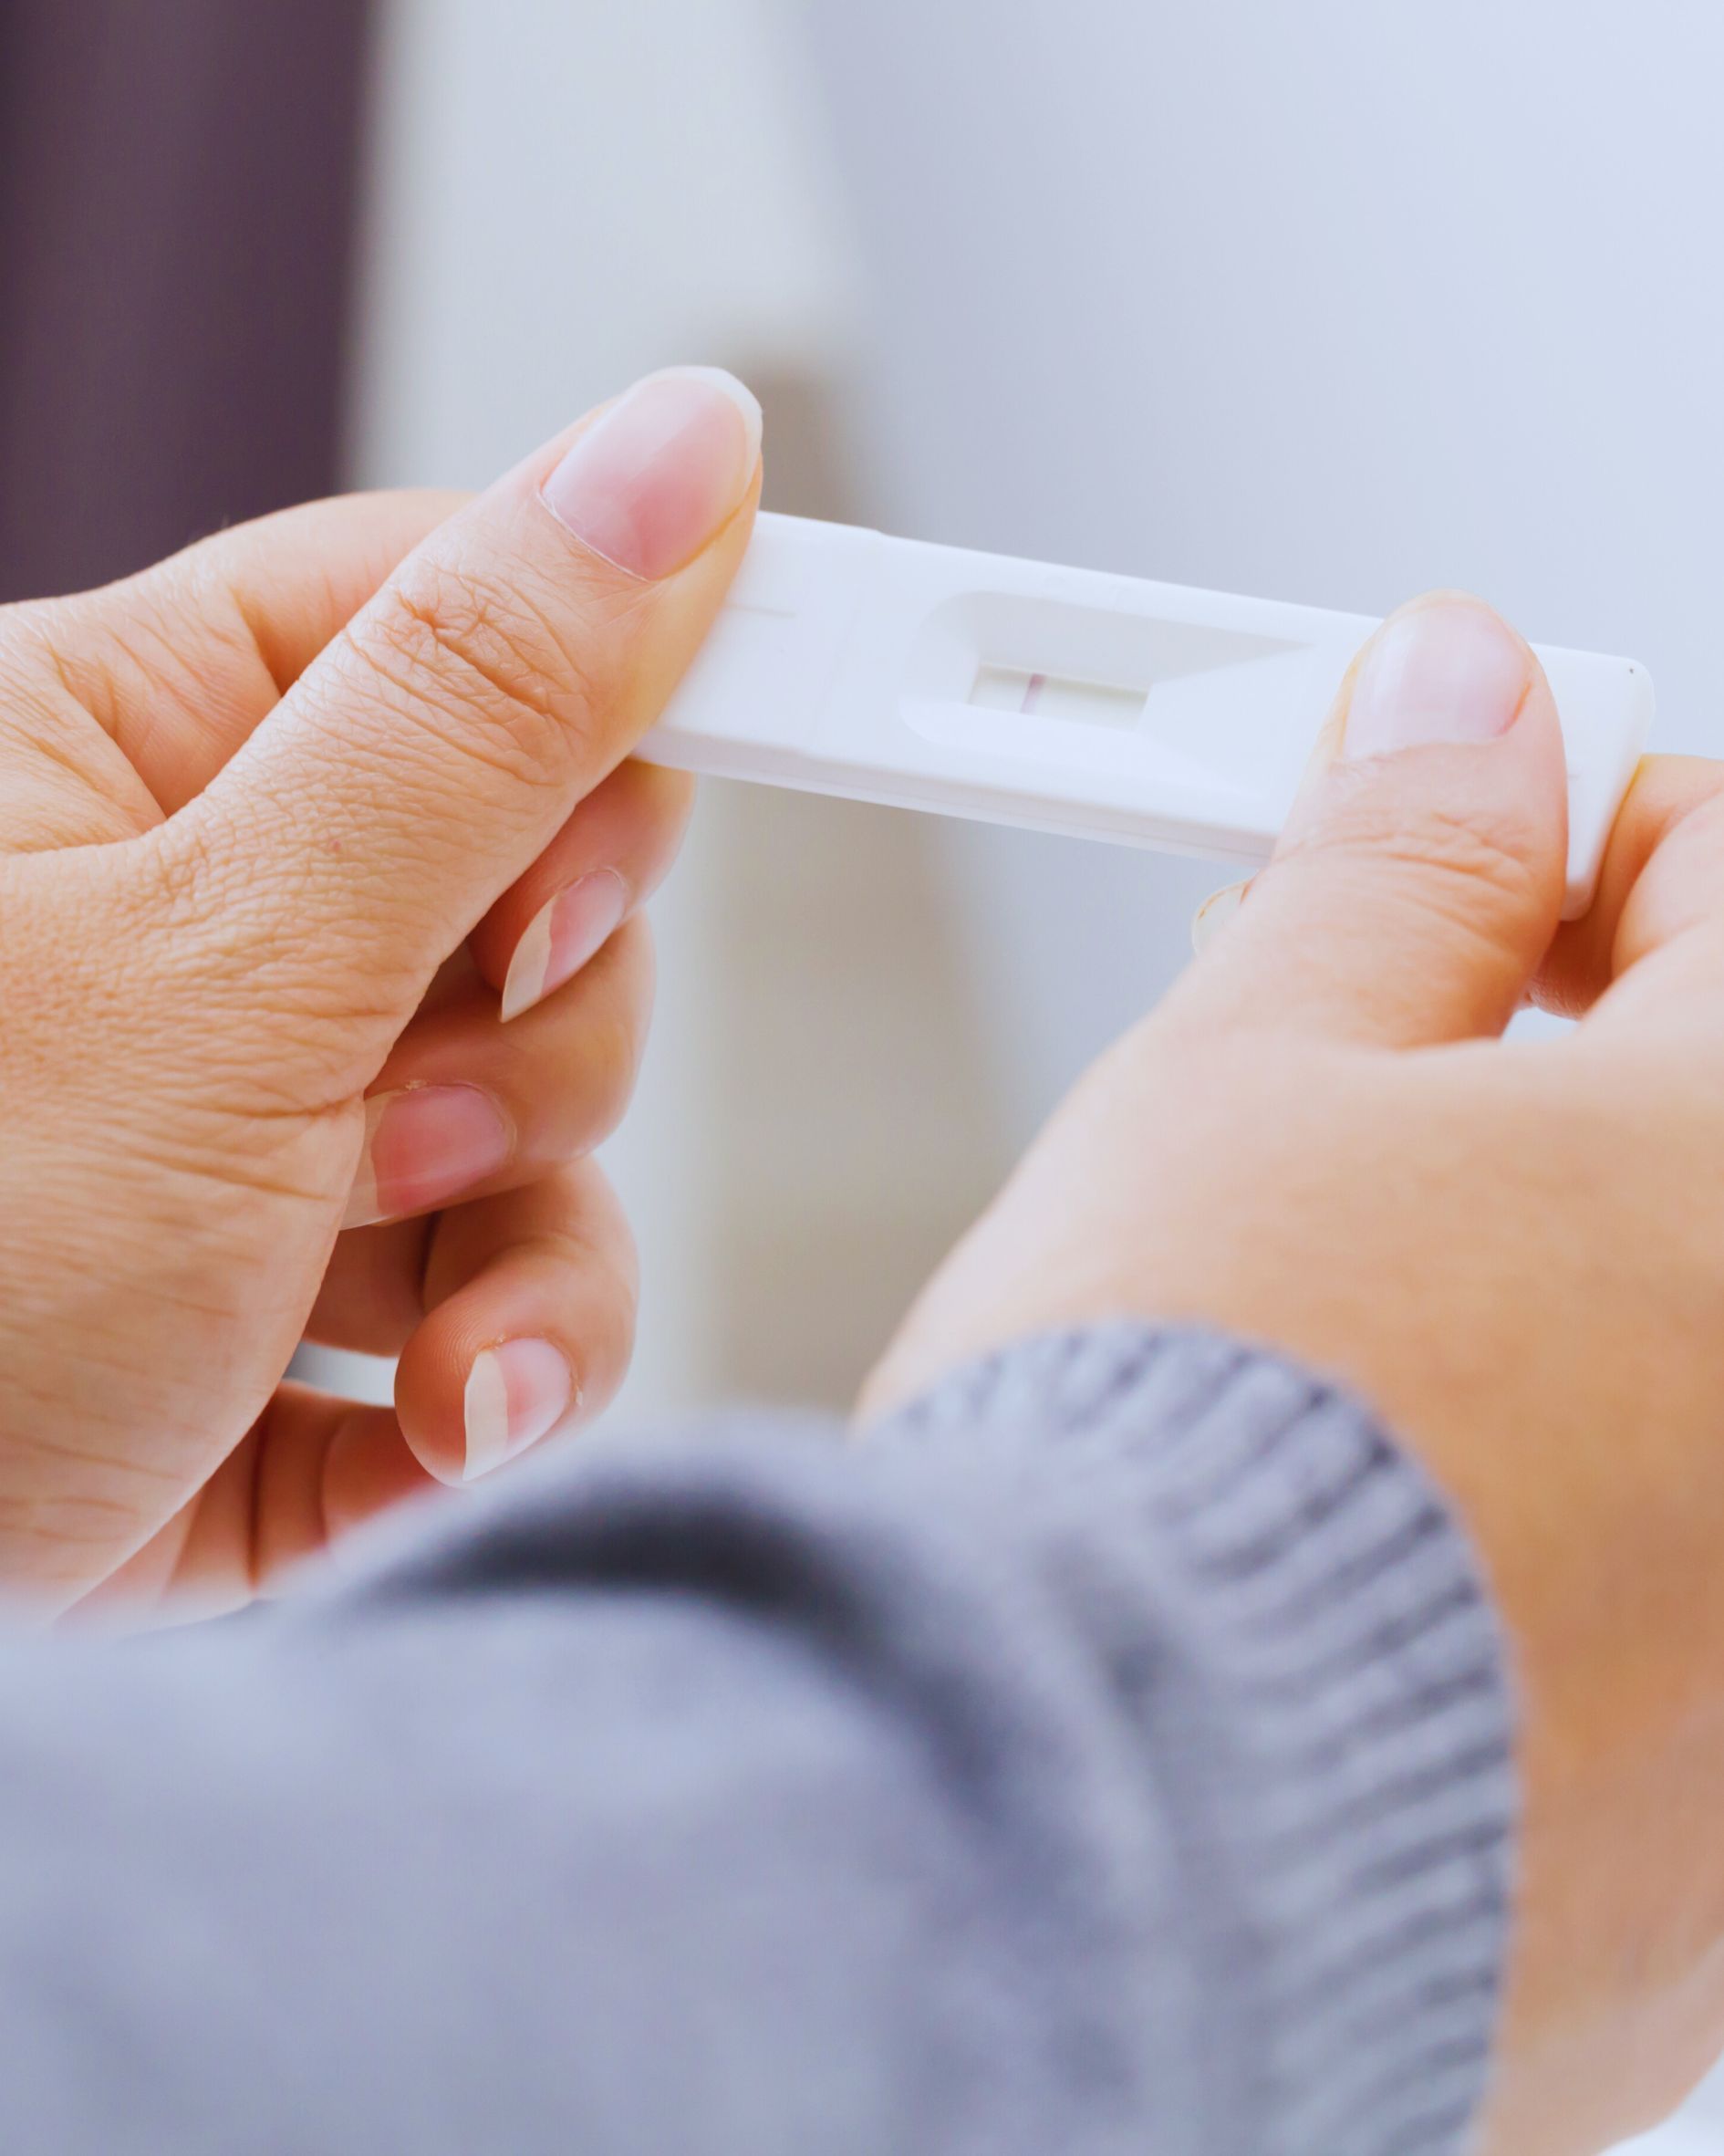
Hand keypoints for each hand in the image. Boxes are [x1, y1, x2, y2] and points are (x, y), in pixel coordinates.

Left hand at [0, 365, 760, 1620]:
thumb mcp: (212, 965)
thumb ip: (469, 713)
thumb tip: (665, 457)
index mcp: (118, 761)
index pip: (455, 617)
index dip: (636, 660)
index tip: (835, 687)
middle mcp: (185, 940)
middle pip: (541, 890)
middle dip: (537, 1031)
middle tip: (412, 1102)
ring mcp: (245, 1146)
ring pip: (544, 1124)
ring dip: (524, 1239)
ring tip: (405, 1324)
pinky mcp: (291, 1335)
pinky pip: (495, 1302)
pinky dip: (492, 1375)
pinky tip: (424, 1427)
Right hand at [865, 591, 1723, 2154]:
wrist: (1081, 1822)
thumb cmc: (1158, 1446)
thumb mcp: (1245, 1072)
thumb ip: (1400, 867)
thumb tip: (1464, 700)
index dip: (1574, 832)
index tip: (1465, 844)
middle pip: (1709, 1131)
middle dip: (1555, 1054)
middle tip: (1376, 1061)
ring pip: (1676, 1354)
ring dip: (1544, 1282)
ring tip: (1341, 1308)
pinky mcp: (1713, 1820)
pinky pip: (1653, 1589)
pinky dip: (1550, 1508)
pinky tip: (1383, 1517)